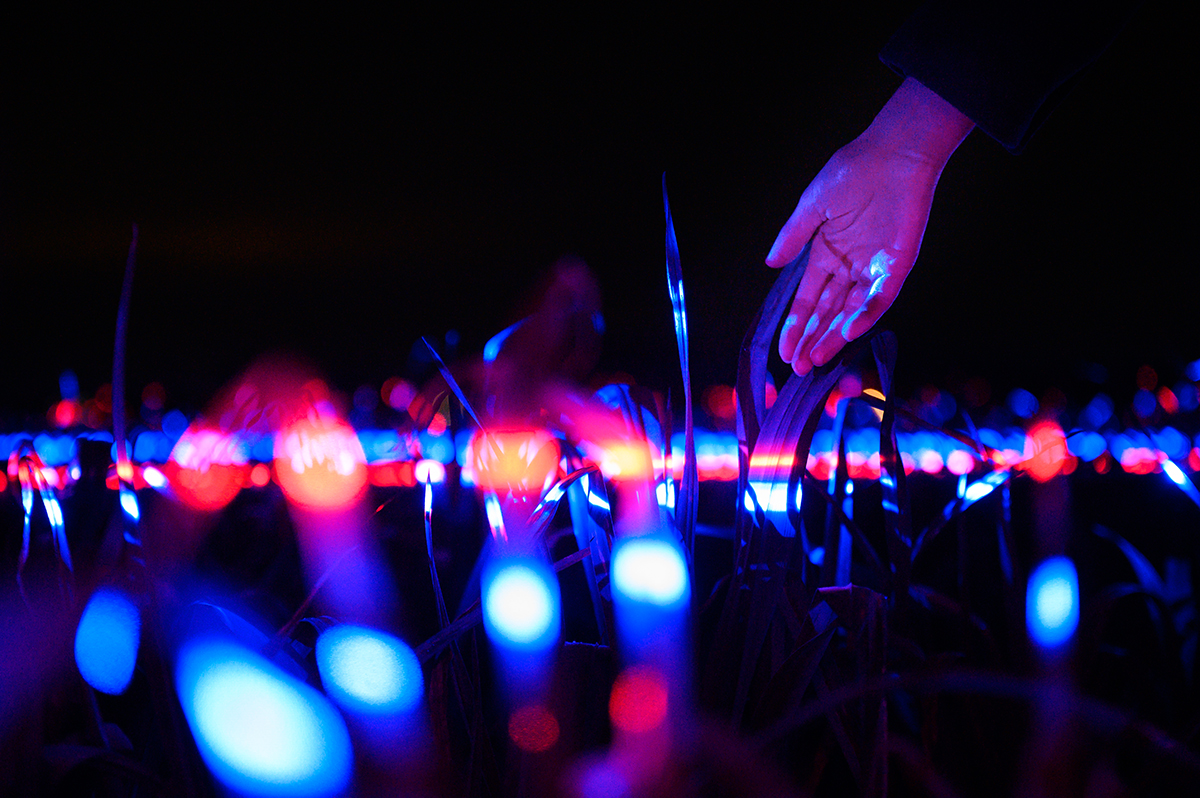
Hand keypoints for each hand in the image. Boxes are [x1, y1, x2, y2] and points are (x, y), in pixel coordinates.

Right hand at [767, 78, 973, 374]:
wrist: (894, 153)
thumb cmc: (852, 172)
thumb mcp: (813, 206)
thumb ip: (792, 238)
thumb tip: (768, 264)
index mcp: (826, 254)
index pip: (807, 299)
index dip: (794, 325)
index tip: (782, 350)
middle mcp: (848, 267)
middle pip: (827, 313)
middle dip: (812, 340)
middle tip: (798, 367)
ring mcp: (873, 269)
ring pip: (851, 312)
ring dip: (835, 337)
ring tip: (818, 360)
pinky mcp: (897, 266)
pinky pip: (880, 298)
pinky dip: (865, 315)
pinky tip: (848, 332)